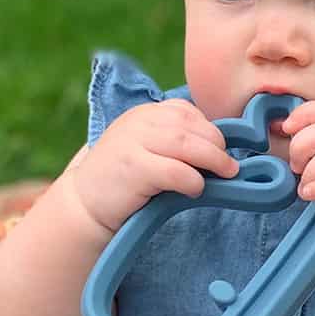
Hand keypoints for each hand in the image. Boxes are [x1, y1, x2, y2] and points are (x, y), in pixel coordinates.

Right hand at [70, 100, 239, 233]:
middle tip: (230, 166)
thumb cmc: (124, 180)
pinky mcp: (133, 168)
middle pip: (191, 126)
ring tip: (226, 174)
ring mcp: (133, 143)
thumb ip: (173, 141)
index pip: (186, 111)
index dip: (210, 129)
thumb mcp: (146, 149)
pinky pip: (174, 170)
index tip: (222, 149)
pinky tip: (196, 190)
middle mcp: (138, 122)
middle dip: (217, 145)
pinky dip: (193, 180)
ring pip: (186, 144)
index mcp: (144, 113)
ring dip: (213, 160)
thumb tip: (220, 150)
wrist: (84, 204)